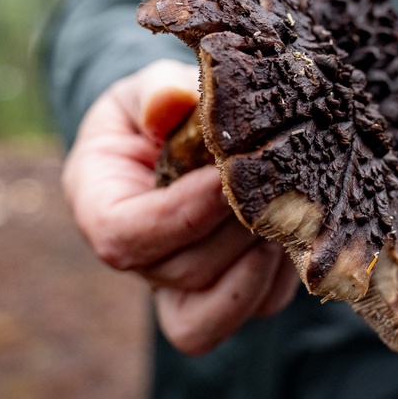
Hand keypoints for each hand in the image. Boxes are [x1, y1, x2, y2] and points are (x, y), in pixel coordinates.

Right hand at [62, 59, 299, 354]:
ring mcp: (179, 282)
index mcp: (100, 203)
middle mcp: (138, 256)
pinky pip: (254, 307)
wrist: (187, 132)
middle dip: (231, 231)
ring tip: (284, 211)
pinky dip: (280, 276)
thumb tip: (170, 102)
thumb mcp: (150, 85)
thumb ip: (156, 91)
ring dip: (257, 262)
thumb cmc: (165, 107)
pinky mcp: (224, 291)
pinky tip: (297, 229)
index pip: (124, 235)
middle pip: (178, 273)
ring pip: (212, 312)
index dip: (180, 214)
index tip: (225, 178)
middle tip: (269, 187)